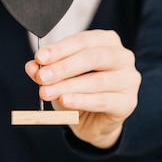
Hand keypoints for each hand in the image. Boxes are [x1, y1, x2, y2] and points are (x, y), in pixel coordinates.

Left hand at [26, 29, 140, 148]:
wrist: (93, 121)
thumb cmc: (78, 90)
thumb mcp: (58, 78)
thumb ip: (45, 69)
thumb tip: (31, 66)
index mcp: (106, 41)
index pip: (82, 40)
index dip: (60, 49)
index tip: (39, 58)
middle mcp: (122, 57)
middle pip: (92, 57)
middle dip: (63, 67)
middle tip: (42, 77)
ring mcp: (129, 80)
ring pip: (97, 80)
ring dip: (68, 86)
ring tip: (47, 92)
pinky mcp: (128, 102)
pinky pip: (103, 100)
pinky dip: (82, 100)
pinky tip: (65, 101)